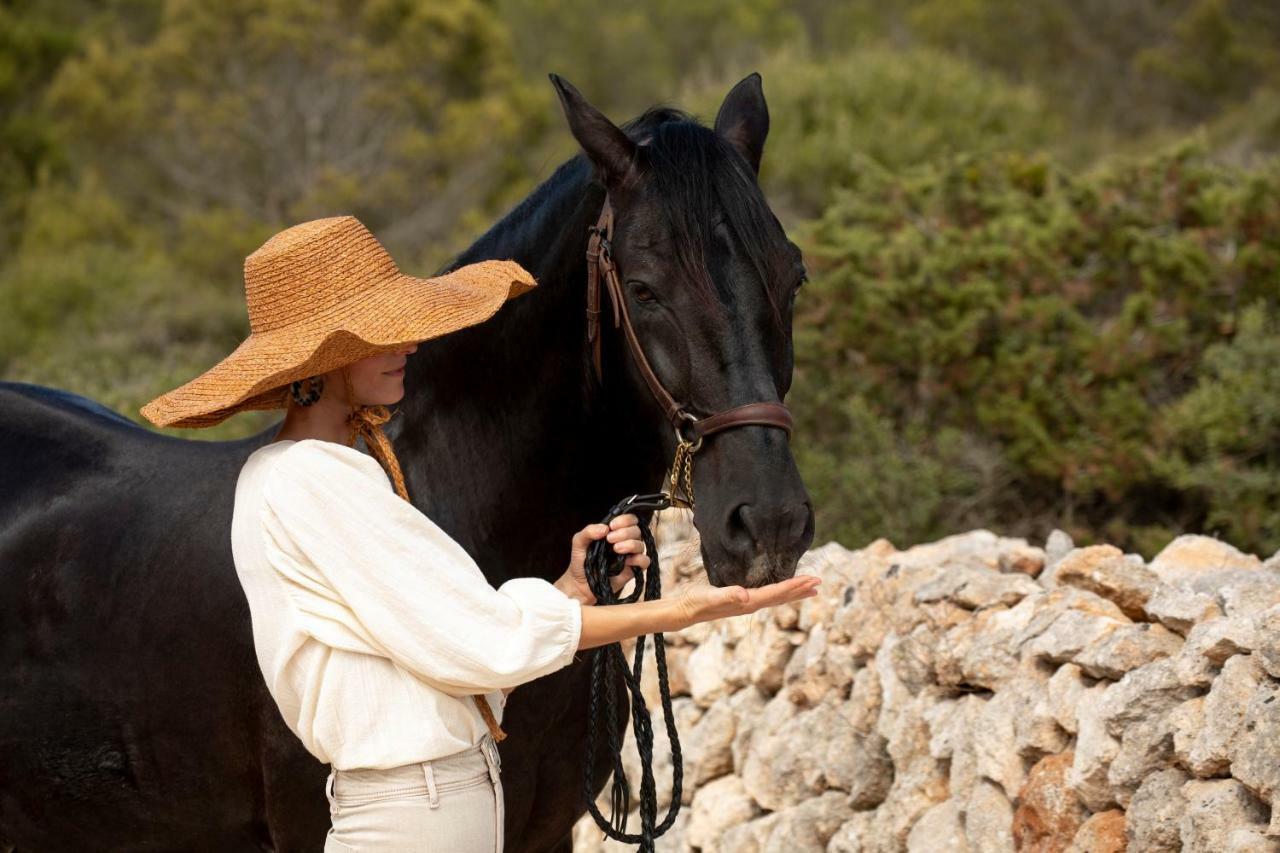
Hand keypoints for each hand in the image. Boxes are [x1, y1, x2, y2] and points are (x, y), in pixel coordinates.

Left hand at [558, 513, 650, 604]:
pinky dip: (638, 559)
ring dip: (630, 544)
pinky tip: (626, 562)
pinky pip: (645, 561)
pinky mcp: (634, 569)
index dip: (624, 520)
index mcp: (615, 532)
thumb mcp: (579, 542)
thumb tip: (605, 528)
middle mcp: (625, 541)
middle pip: (636, 530)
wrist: (581, 584)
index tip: (612, 526)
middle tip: (610, 539)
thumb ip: (589, 531)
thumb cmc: (581, 561)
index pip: (629, 519)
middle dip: (624, 532)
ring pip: (641, 544)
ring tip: (615, 549)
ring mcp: (630, 555)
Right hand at [674, 574, 820, 629]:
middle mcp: (751, 605)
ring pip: (777, 598)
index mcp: (748, 603)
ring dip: (793, 592)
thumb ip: (727, 596)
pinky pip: (767, 596)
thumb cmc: (696, 602)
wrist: (685, 611)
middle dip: (800, 590)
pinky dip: (780, 591)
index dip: (796, 586)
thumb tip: (746, 596)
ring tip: (809, 589)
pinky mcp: (741, 600)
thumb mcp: (710, 596)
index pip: (777, 593)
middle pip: (782, 597)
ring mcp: (747, 604)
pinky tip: (781, 588)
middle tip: (819, 583)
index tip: (813, 580)